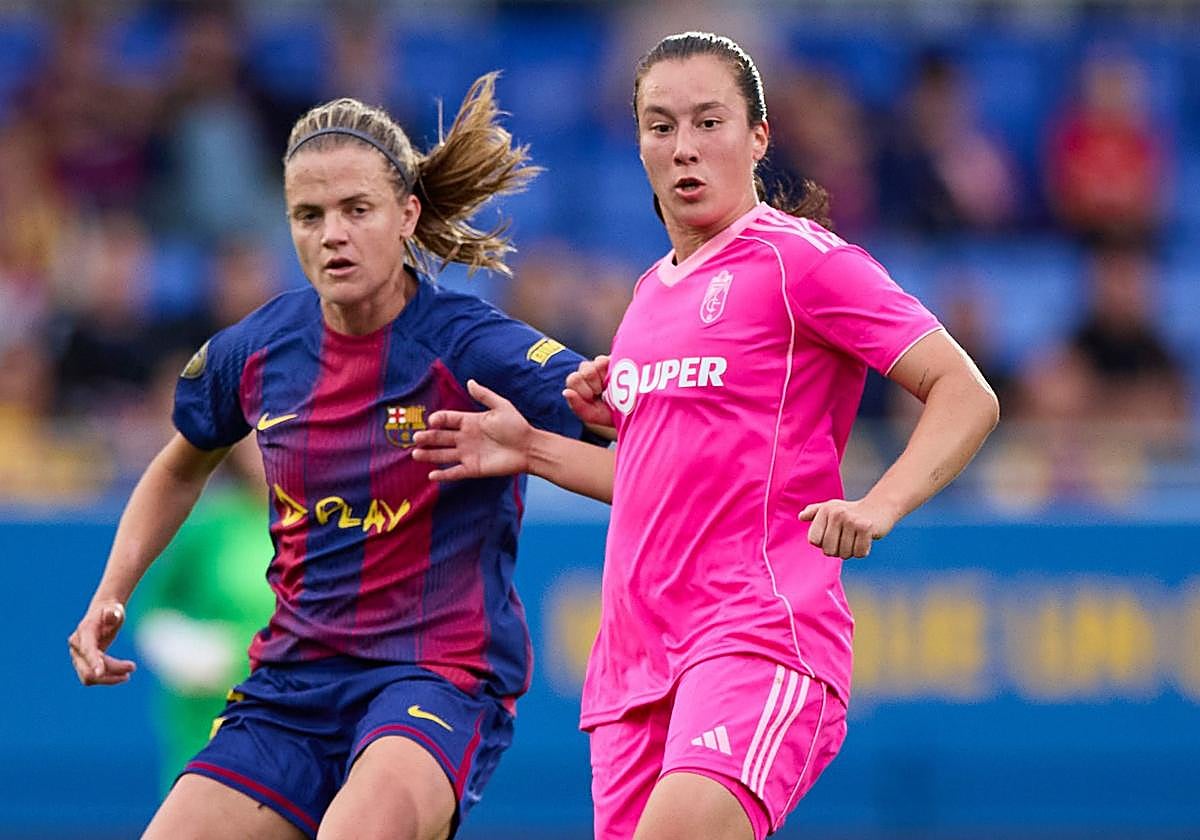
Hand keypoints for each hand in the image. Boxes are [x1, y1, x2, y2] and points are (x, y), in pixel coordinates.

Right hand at [68, 600, 135, 685]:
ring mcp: (78, 657)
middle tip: (133, 667)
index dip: (93, 661)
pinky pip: (92, 678)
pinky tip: (122, 674)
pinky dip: (106, 679)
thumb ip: (112, 612)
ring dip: (109, 679)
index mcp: (84, 632)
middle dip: (110, 671)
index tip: (100, 673)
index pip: (87, 650)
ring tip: (128, 674)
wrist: (102, 614)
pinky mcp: (83, 664)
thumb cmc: (111, 611)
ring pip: (89, 677)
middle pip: (87, 669)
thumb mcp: (114, 609)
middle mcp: (76, 647)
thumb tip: (112, 614)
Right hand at [412, 379, 532, 479]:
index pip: (448, 419)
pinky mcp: (473, 468)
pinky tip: (431, 475)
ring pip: (443, 454)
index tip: (432, 421)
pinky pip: (454, 472)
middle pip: (441, 437)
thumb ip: (484, 395)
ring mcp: (468, 454)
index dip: (439, 419)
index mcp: (470, 422)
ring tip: (416, 454)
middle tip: (416, 438)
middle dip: (428, 438)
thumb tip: (469, 381)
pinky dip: (443, 474)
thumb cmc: (517, 426)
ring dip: (429, 455)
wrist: (529, 448)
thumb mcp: (501, 406)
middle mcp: (466, 438)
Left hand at [563, 355, 613, 429]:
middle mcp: (589, 373)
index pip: (573, 379)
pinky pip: (605, 359)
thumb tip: (566, 392)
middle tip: (602, 392)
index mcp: (580, 386)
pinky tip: (617, 378)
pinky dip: (610, 369)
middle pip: (583, 369)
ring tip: (610, 385)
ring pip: (594, 363)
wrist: (635, 412)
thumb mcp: (593, 415)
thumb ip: (577, 406)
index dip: (582, 389)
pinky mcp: (615, 359)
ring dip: (601, 377)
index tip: (592, 398)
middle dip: (592, 383)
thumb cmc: (611, 415)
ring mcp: (602, 365)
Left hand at [797, 498, 897, 558]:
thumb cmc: (851, 511)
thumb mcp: (831, 508)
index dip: (824, 543)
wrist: (879, 506)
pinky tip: (866, 539)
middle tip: (847, 538)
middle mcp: (836, 514)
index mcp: (825, 510)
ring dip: (851, 551)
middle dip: (838, 550)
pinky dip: (863, 551)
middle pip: (828, 550)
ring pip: (845, 554)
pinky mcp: (866, 527)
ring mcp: (852, 520)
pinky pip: (859, 553)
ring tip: (856, 537)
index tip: (834, 534)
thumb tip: (801, 517)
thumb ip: (814, 512)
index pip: (814, 541)